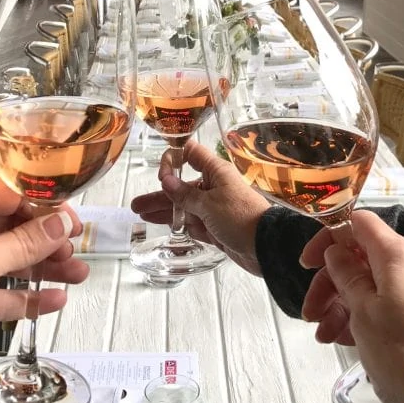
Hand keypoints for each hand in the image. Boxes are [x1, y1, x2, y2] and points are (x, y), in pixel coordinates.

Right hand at [131, 140, 269, 275]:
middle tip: (137, 204)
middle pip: (182, 186)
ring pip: (184, 207)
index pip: (192, 155)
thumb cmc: (239, 217)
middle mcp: (214, 188)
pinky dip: (179, 225)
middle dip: (160, 194)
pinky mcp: (216, 228)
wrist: (266, 247)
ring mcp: (214, 209)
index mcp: (216, 173)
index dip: (174, 159)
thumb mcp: (208, 204)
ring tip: (142, 215)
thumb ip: (184, 194)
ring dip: (164, 211)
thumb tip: (165, 180)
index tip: (161, 175)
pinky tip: (164, 226)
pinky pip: (193, 223)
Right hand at [301, 211, 403, 402]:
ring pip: (369, 285)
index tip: (307, 263)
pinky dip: (360, 318)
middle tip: (309, 311)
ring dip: (340, 304)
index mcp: (398, 255)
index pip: (358, 223)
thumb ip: (346, 275)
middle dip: (329, 281)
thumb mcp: (363, 311)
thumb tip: (336, 252)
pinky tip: (343, 341)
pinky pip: (383, 307)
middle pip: (360, 257)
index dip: (328, 236)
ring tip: (324, 336)